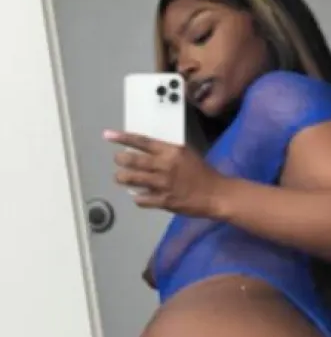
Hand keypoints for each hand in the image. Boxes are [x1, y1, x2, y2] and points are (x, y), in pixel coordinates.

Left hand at [104, 130, 222, 215]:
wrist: (216, 194)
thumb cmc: (202, 172)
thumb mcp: (186, 154)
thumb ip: (167, 152)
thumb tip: (146, 150)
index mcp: (171, 151)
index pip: (143, 142)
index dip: (123, 138)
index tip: (108, 136)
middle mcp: (165, 166)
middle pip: (133, 160)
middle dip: (120, 160)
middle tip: (118, 160)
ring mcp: (163, 185)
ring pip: (133, 180)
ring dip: (123, 178)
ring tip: (120, 177)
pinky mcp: (164, 201)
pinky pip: (142, 200)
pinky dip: (137, 197)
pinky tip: (137, 196)